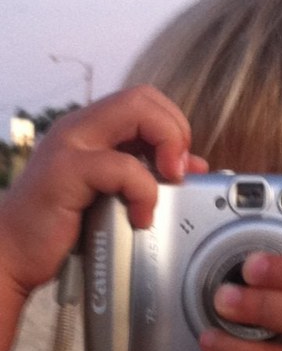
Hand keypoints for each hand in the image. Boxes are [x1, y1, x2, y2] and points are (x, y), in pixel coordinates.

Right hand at [0, 85, 206, 292]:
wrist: (15, 252)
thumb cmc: (67, 225)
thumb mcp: (118, 194)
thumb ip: (153, 175)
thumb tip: (195, 165)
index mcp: (94, 130)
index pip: (146, 101)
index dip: (174, 127)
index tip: (180, 165)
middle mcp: (82, 128)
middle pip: (144, 98)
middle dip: (175, 132)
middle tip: (177, 171)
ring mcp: (71, 146)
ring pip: (136, 112)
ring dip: (167, 149)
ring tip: (167, 186)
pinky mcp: (65, 172)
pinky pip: (122, 166)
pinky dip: (144, 192)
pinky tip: (140, 217)